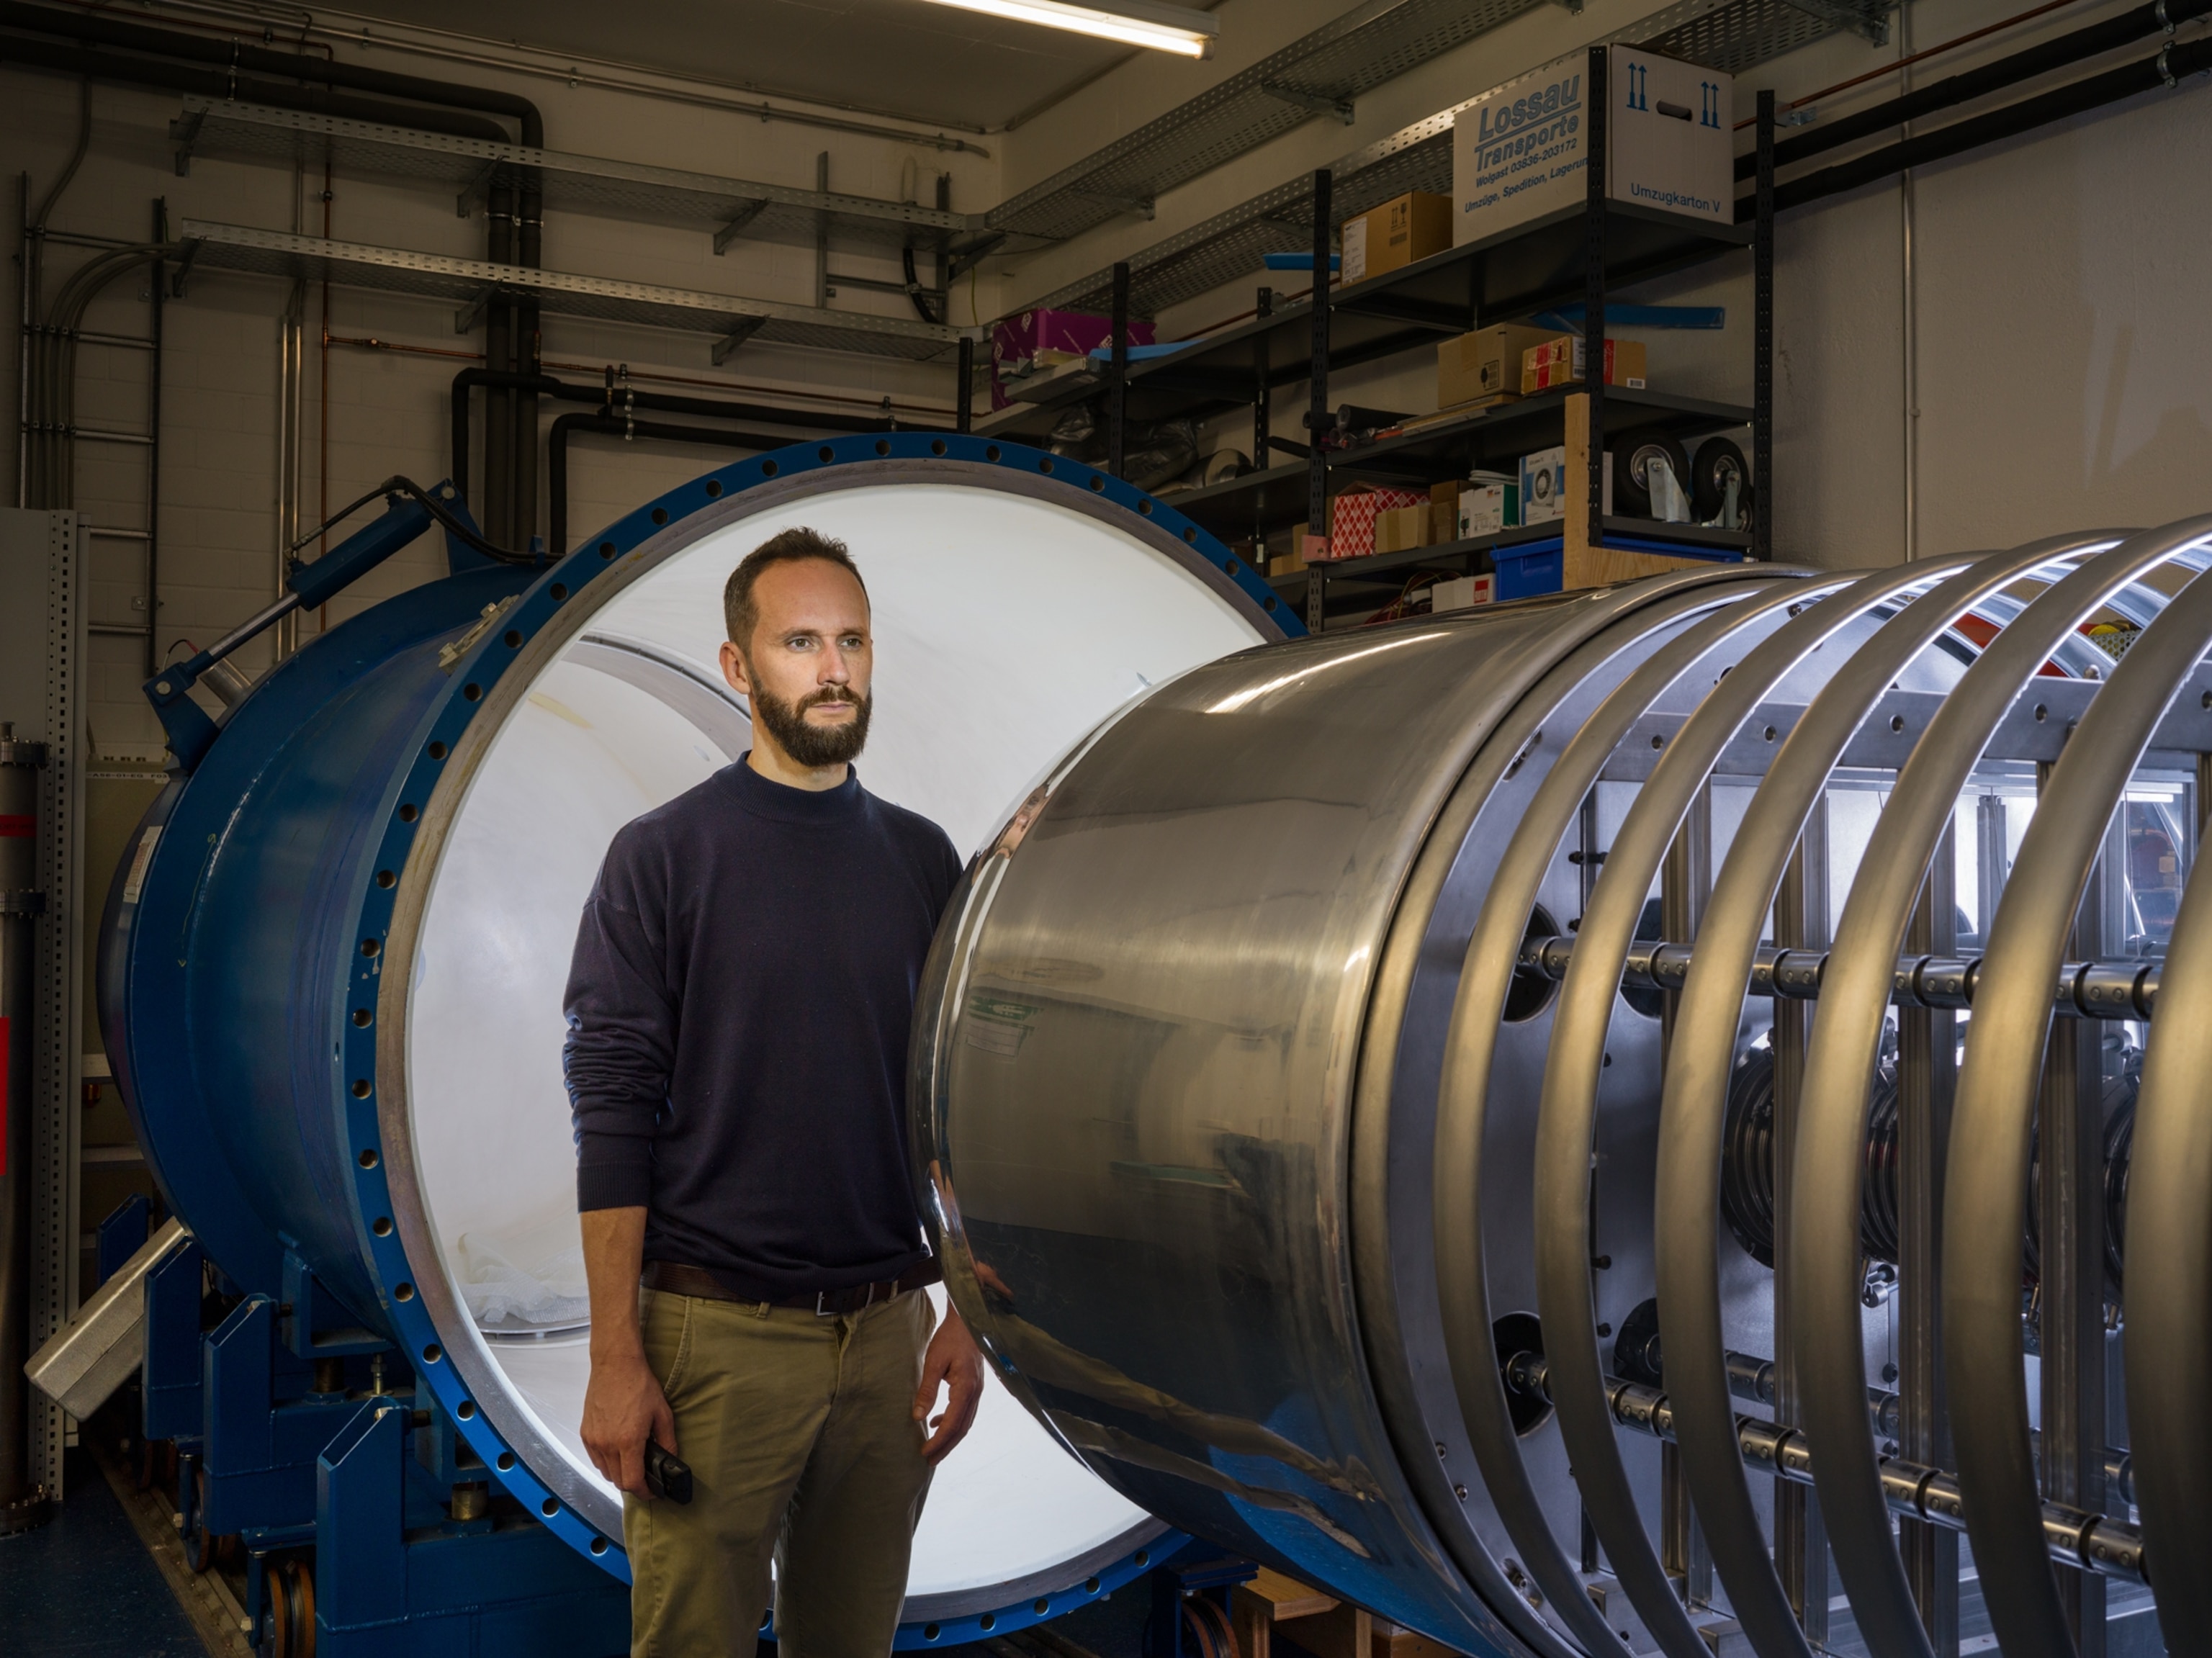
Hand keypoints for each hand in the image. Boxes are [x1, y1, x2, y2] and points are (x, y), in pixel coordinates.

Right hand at [582, 1346, 676, 1496]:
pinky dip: (606, 1462)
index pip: (632, 1482)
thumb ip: (667, 1441)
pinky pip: (595, 1458)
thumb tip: (671, 1459)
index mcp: (628, 1441)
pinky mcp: (585, 1433)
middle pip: (618, 1481)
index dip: (644, 1492)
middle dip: (633, 1484)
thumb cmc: (639, 1385)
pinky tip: (617, 1451)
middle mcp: (607, 1444)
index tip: (652, 1492)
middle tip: (645, 1478)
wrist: (615, 1365)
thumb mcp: (662, 1413)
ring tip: (632, 1462)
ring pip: (605, 1472)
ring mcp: (594, 1440)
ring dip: (618, 1473)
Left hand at [913, 1306, 985, 1465]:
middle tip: (929, 1461)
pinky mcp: (974, 1385)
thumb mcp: (934, 1361)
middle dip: (945, 1447)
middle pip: (962, 1428)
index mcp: (966, 1388)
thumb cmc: (950, 1338)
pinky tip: (937, 1421)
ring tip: (933, 1449)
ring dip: (950, 1437)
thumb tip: (917, 1417)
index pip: (953, 1423)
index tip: (924, 1452)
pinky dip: (953, 1422)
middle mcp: (975, 1392)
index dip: (939, 1441)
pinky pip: (966, 1411)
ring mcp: (978, 1390)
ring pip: (966, 1422)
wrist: (968, 1319)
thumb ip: (927, 1390)